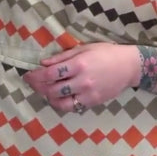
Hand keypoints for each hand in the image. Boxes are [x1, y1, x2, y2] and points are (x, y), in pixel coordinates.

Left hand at [22, 43, 141, 114]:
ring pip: (60, 102)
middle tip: (31, 83)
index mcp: (79, 64)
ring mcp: (87, 94)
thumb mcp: (84, 48)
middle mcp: (82, 81)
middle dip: (38, 87)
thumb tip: (43, 63)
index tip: (28, 75)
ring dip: (48, 97)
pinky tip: (57, 98)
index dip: (36, 76)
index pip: (50, 74)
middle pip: (52, 89)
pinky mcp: (92, 103)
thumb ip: (63, 57)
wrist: (128, 66)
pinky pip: (72, 107)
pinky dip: (61, 104)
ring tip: (44, 91)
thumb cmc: (106, 53)